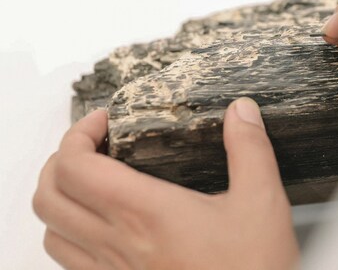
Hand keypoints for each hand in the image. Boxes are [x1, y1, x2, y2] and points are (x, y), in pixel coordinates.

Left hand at [33, 99, 298, 269]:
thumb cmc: (252, 266)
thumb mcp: (261, 201)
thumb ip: (249, 149)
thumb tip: (240, 110)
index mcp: (146, 212)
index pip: (75, 167)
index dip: (77, 134)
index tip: (104, 121)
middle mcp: (118, 243)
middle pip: (49, 196)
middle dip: (62, 159)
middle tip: (95, 144)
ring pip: (51, 230)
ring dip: (61, 196)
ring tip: (95, 178)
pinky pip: (70, 260)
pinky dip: (70, 230)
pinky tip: (105, 221)